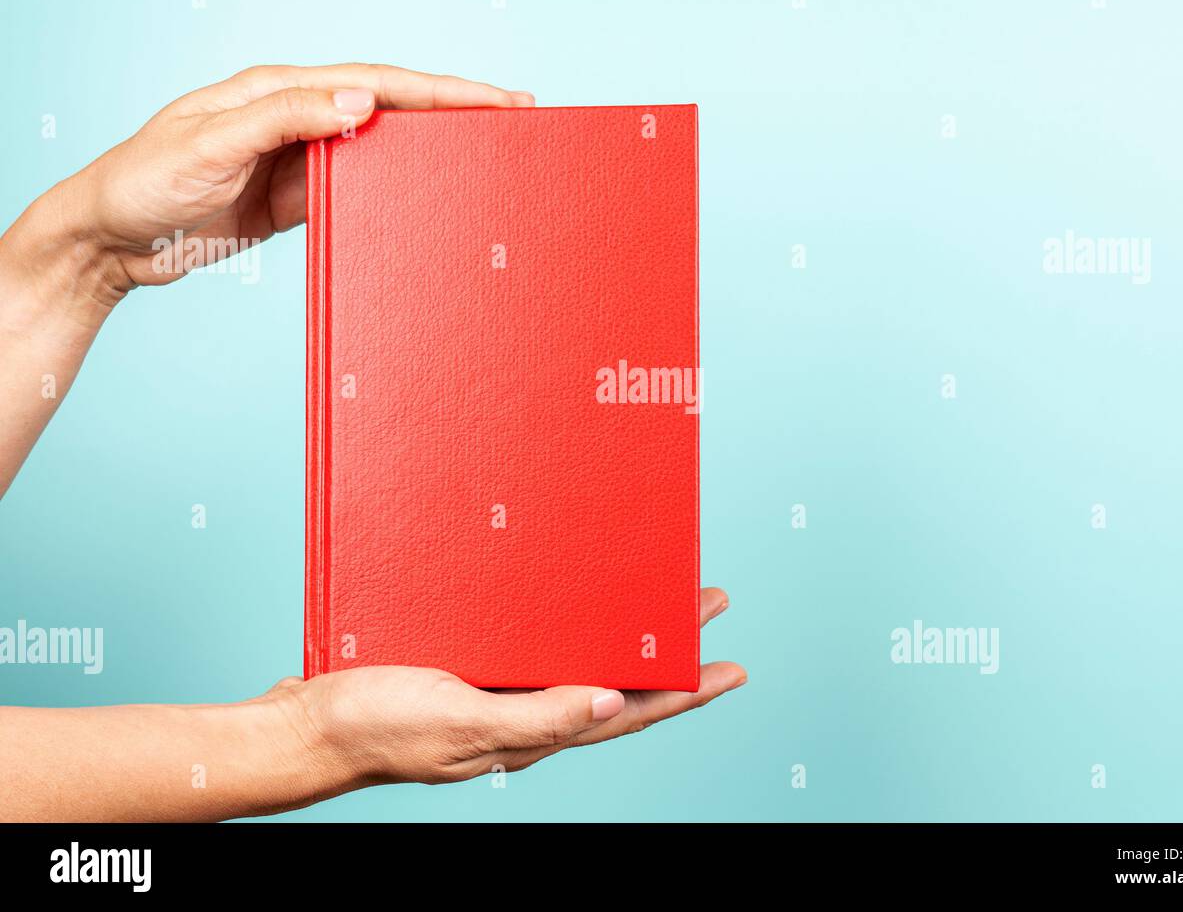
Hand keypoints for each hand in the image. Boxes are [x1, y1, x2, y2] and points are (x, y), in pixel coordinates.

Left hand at [52, 64, 532, 301]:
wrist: (110, 239)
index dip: (441, 89)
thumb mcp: (211, 144)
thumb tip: (362, 102)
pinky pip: (358, 191)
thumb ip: (286, 119)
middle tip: (513, 116)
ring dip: (431, 151)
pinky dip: (397, 193)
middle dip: (452, 110)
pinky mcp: (295, 198)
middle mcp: (294, 115)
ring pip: (381, 148)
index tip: (494, 97)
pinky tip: (428, 199)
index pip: (376, 82)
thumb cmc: (144, 182)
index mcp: (277, 89)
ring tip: (484, 156)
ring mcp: (298, 157)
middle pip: (390, 107)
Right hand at [273, 588, 744, 788]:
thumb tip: (615, 701)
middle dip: (666, 646)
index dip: (684, 693)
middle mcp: (525, 711)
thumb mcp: (463, 723)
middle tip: (706, 604)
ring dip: (619, 624)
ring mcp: (498, 688)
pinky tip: (567, 592)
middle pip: (615, 676)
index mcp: (534, 733)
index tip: (732, 668)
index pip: (628, 712)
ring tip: (654, 592)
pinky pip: (532, 639)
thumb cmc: (378, 729)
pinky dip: (562, 615)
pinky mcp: (470, 664)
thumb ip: (538, 717)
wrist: (308, 725)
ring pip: (577, 652)